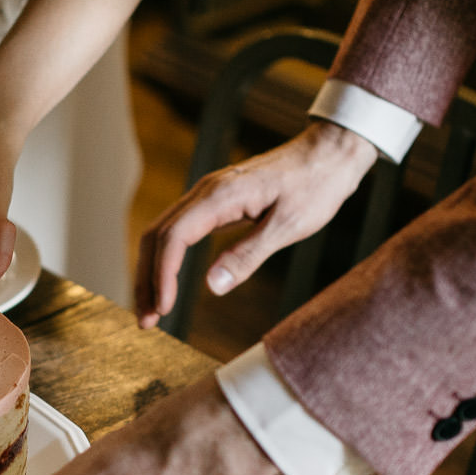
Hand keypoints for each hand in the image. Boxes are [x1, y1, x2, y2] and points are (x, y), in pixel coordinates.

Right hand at [135, 119, 377, 328]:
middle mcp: (205, 193)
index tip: (163, 309)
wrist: (330, 153)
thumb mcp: (287, 226)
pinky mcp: (216, 202)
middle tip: (146, 320)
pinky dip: (167, 258)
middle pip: (156, 236)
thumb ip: (248, 255)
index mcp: (219, 196)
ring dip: (151, 271)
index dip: (162, 276)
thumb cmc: (315, 185)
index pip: (172, 238)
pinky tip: (168, 279)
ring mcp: (208, 196)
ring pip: (163, 233)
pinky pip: (179, 230)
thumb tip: (212, 285)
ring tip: (152, 308)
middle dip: (145, 279)